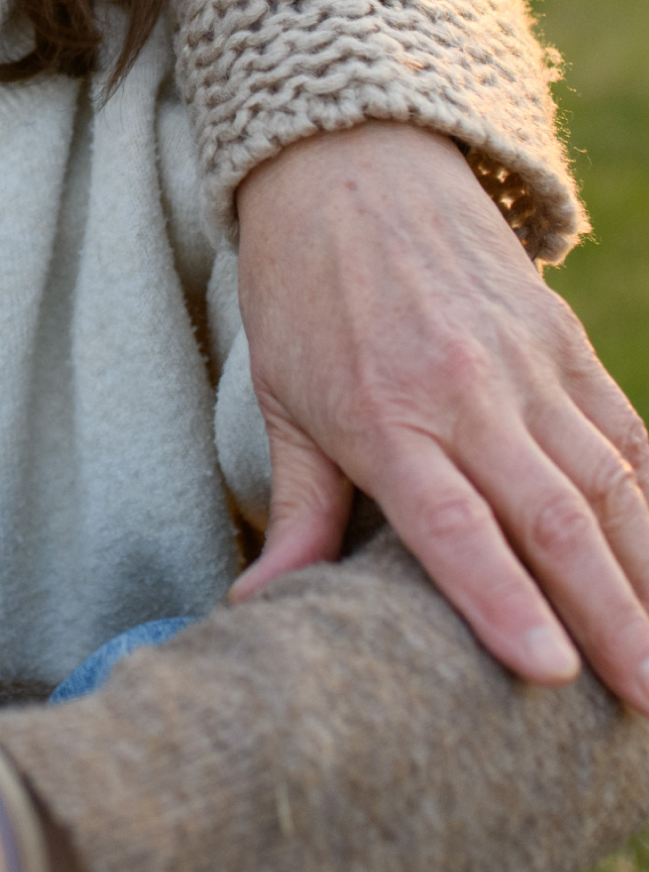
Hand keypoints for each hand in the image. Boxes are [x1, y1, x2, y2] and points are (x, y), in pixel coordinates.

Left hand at [232, 121, 648, 709]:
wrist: (350, 166)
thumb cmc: (302, 294)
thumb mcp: (282, 397)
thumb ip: (297, 509)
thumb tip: (261, 607)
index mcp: (382, 413)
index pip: (452, 525)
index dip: (502, 602)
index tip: (549, 674)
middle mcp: (467, 393)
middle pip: (553, 519)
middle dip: (610, 618)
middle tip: (646, 705)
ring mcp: (529, 366)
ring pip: (611, 483)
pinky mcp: (568, 343)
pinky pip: (627, 434)